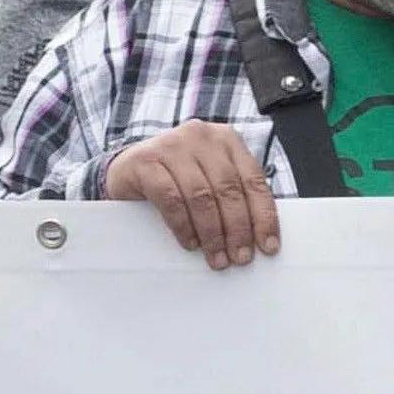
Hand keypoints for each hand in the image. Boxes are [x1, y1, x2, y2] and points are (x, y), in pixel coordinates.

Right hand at [98, 119, 281, 269]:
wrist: (126, 168)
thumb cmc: (175, 178)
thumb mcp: (209, 177)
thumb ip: (232, 194)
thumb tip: (258, 235)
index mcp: (225, 139)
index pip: (253, 179)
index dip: (263, 215)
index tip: (268, 245)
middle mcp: (200, 136)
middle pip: (228, 189)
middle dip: (237, 229)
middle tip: (240, 257)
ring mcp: (171, 146)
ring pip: (201, 196)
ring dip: (212, 232)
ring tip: (216, 257)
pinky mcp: (146, 162)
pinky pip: (171, 199)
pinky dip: (184, 225)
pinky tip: (190, 242)